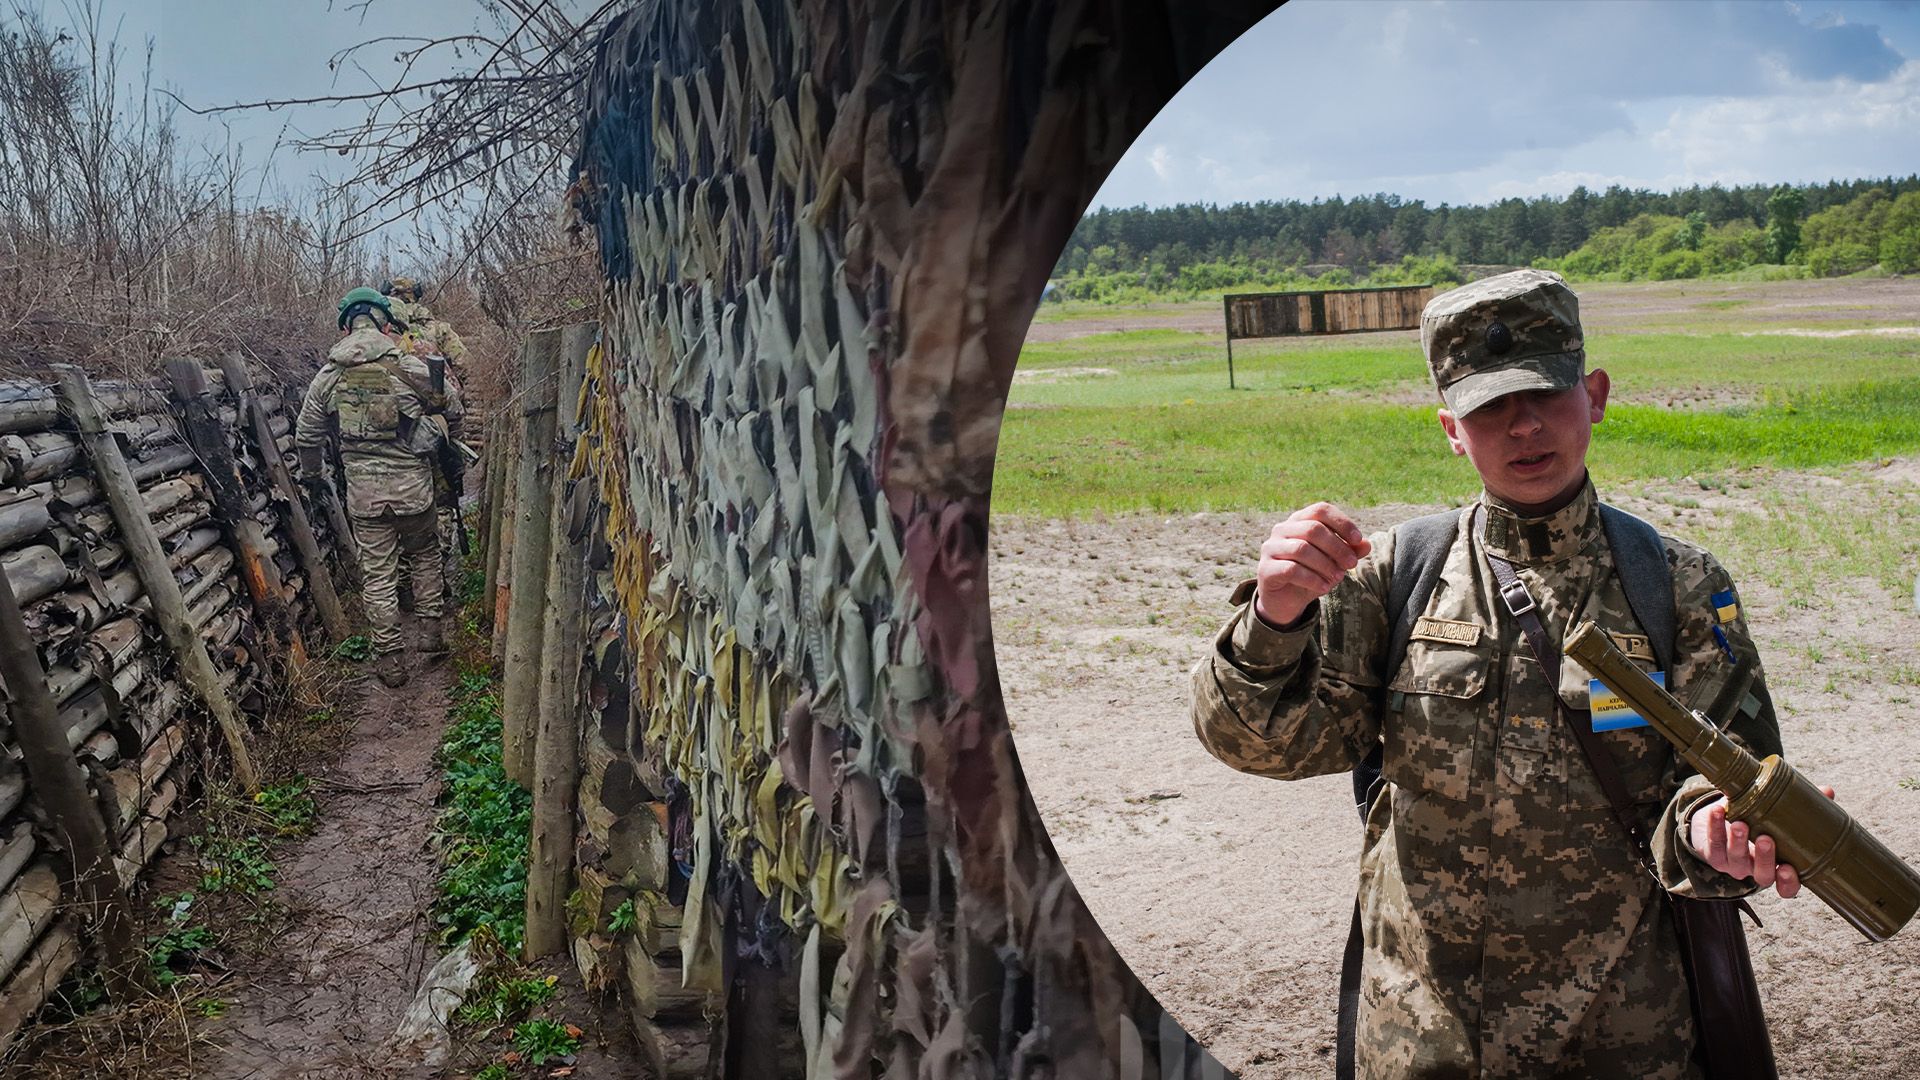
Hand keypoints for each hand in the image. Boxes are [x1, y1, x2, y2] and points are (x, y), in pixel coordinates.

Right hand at [1254, 502, 1371, 628]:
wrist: (1285, 600)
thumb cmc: (1312, 574)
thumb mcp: (1334, 562)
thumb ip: (1349, 552)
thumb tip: (1367, 544)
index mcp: (1299, 521)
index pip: (1320, 510)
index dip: (1341, 522)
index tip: (1357, 540)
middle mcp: (1282, 529)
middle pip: (1312, 529)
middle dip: (1337, 547)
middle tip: (1352, 564)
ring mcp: (1270, 548)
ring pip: (1301, 549)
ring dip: (1325, 564)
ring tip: (1338, 577)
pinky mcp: (1265, 569)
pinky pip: (1291, 570)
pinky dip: (1312, 579)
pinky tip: (1324, 587)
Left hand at [1689, 786, 1835, 897]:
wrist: (1719, 818)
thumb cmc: (1758, 819)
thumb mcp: (1780, 815)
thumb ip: (1804, 807)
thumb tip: (1827, 791)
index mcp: (1778, 866)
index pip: (1787, 886)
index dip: (1788, 883)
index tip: (1789, 869)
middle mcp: (1756, 869)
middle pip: (1762, 875)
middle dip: (1764, 859)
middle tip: (1766, 839)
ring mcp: (1733, 864)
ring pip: (1736, 860)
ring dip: (1738, 842)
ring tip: (1740, 823)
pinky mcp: (1712, 853)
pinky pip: (1713, 844)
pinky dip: (1714, 826)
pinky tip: (1718, 811)